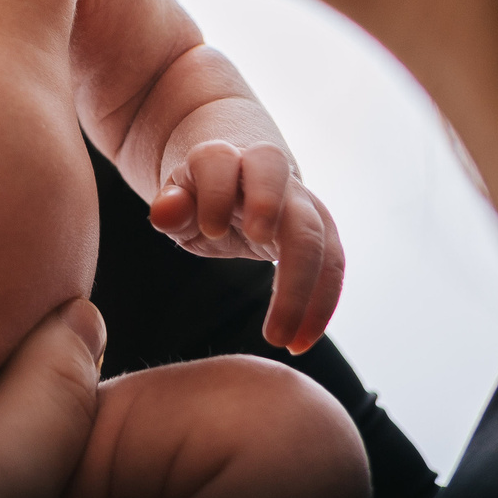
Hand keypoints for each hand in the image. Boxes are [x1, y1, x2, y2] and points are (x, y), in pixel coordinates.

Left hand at [147, 141, 343, 352]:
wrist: (239, 174)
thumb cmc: (200, 194)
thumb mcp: (177, 198)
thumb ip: (171, 205)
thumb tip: (164, 213)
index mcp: (222, 156)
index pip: (220, 162)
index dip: (217, 192)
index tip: (210, 230)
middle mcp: (266, 170)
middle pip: (280, 192)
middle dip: (274, 237)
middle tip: (255, 275)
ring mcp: (300, 197)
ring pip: (317, 232)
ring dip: (306, 290)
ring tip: (286, 340)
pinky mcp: (321, 226)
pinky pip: (333, 262)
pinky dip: (321, 303)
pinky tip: (301, 340)